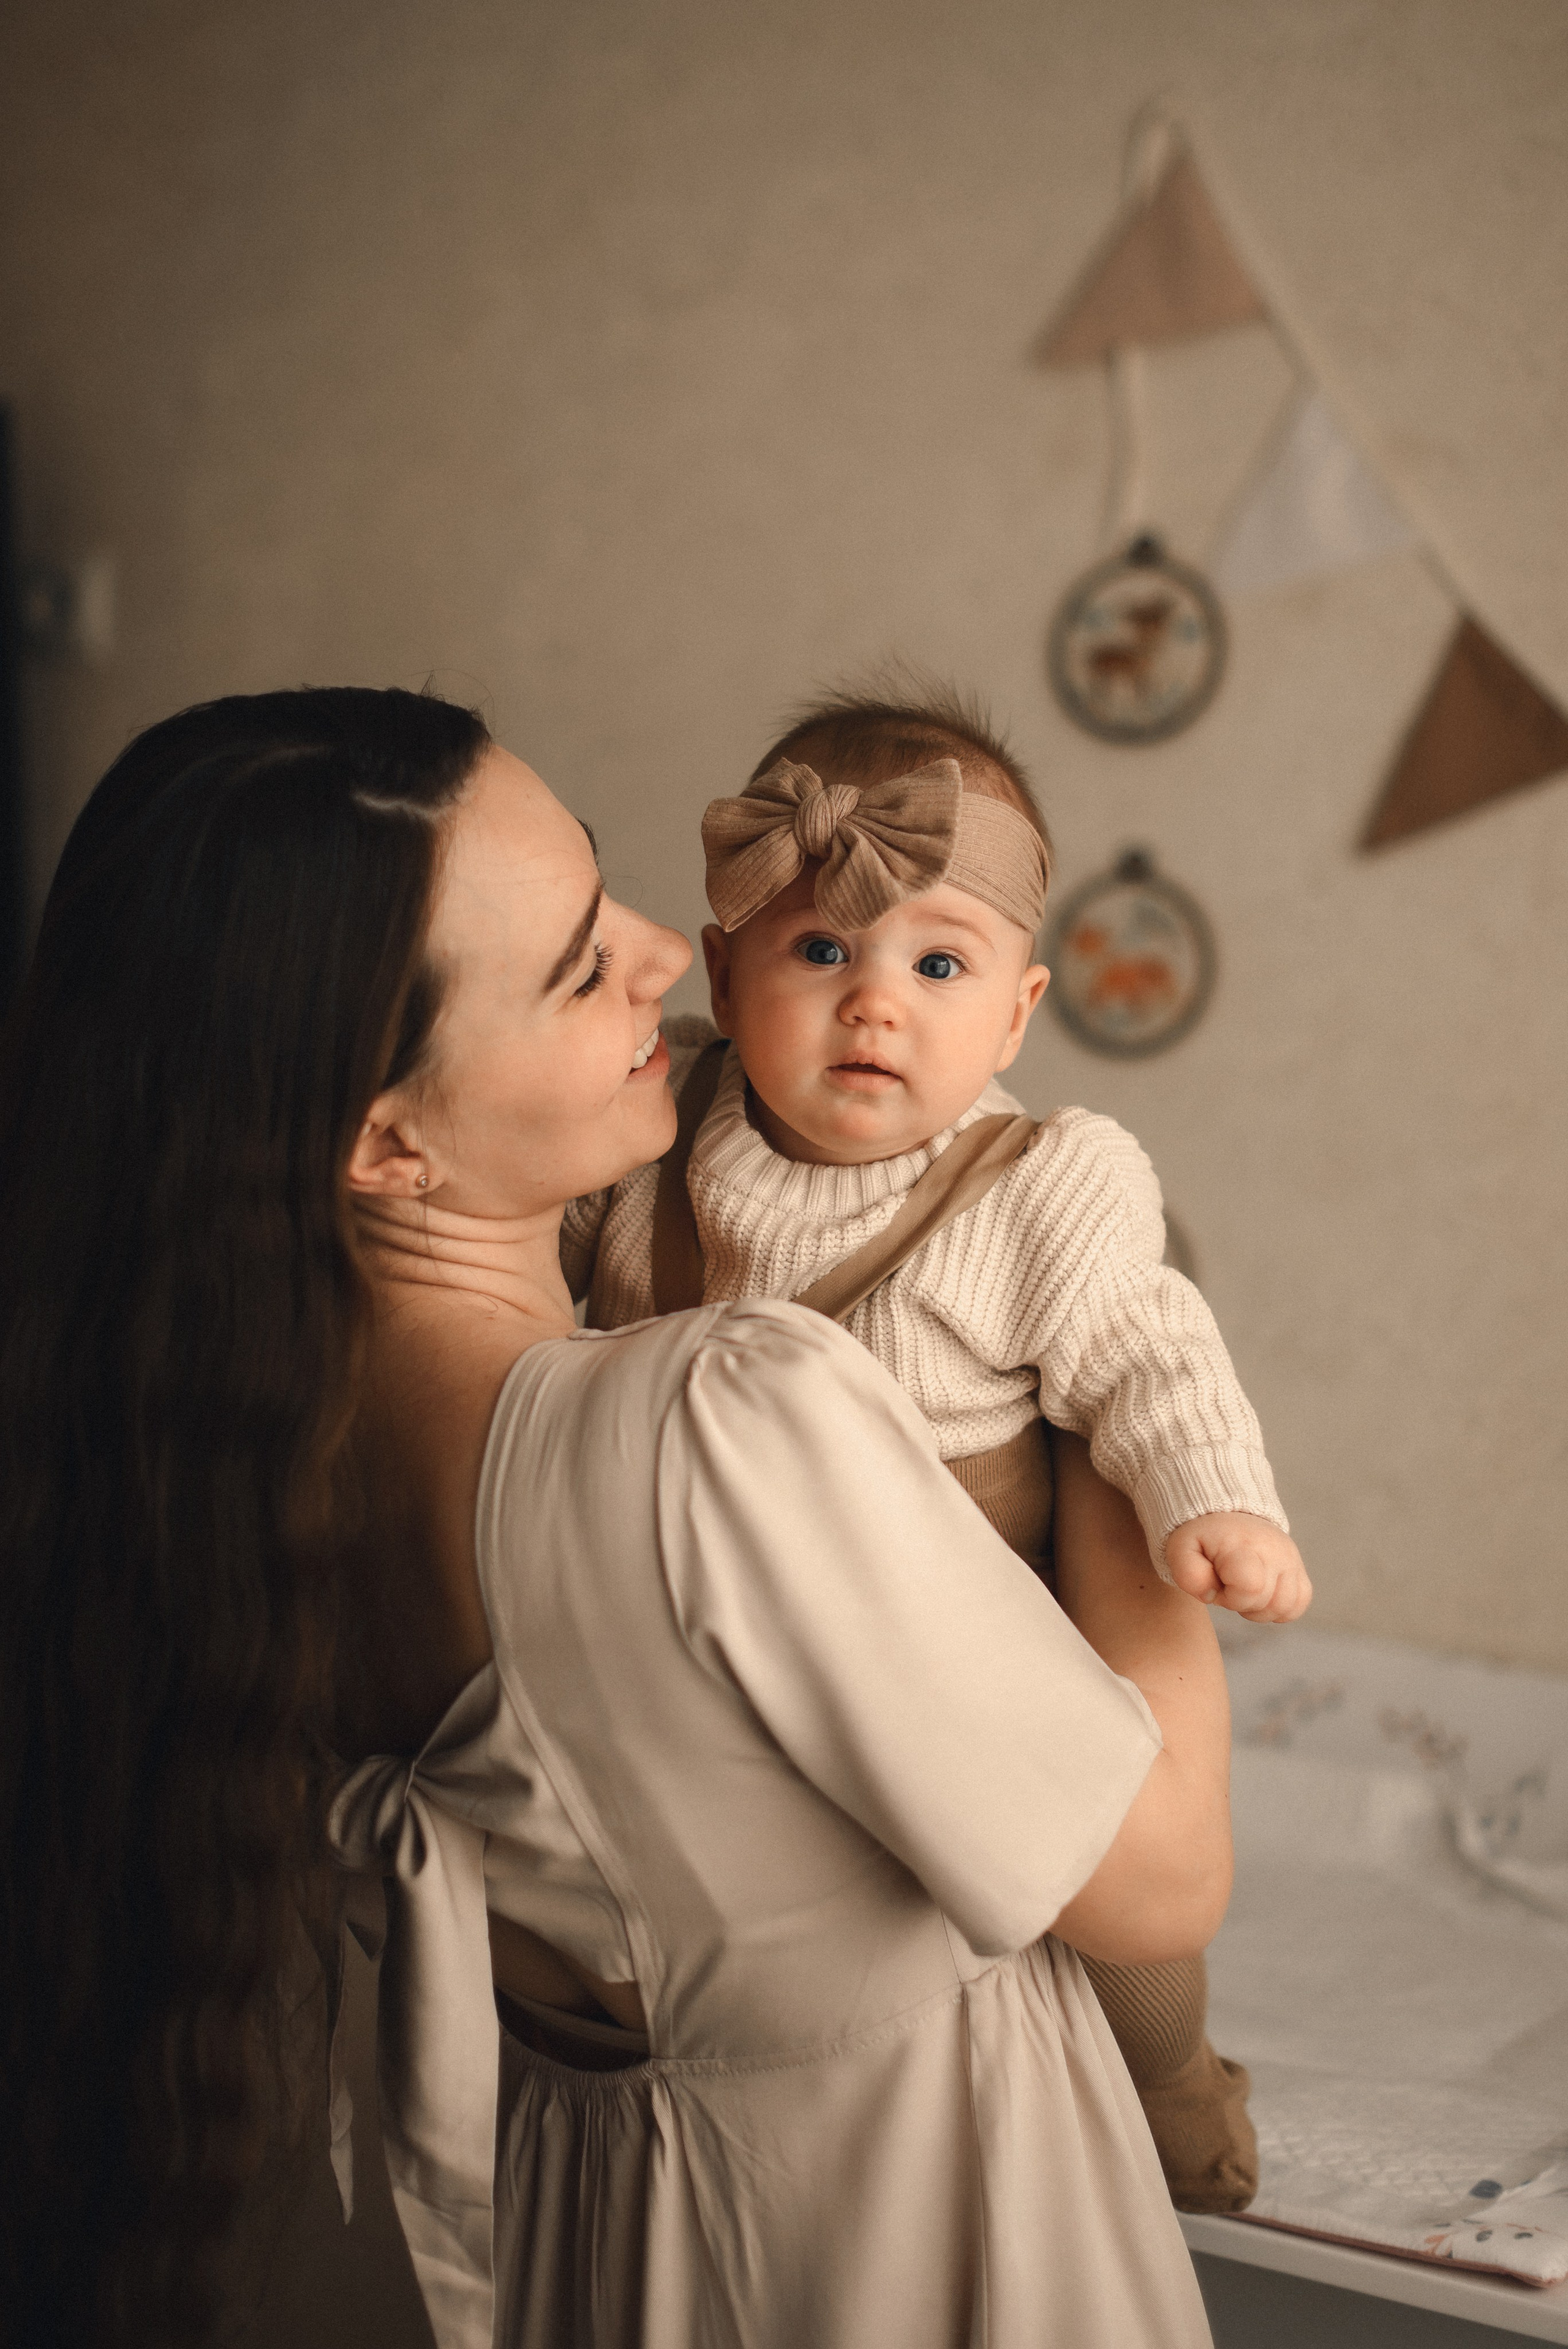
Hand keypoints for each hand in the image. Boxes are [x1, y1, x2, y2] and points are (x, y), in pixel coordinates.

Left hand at [1162, 1513, 1310, 1622]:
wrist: (1226, 1513)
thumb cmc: (1203, 1537)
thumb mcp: (1182, 1549)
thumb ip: (1189, 1576)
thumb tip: (1212, 1595)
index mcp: (1244, 1545)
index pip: (1251, 1588)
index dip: (1230, 1598)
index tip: (1217, 1583)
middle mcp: (1274, 1551)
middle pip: (1266, 1603)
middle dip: (1241, 1603)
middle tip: (1227, 1583)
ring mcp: (1291, 1559)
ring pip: (1285, 1607)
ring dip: (1260, 1608)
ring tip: (1242, 1589)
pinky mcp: (1299, 1568)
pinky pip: (1299, 1604)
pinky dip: (1279, 1607)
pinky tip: (1261, 1594)